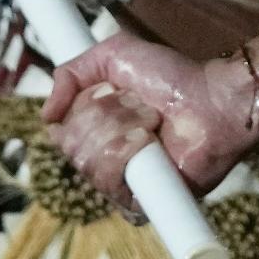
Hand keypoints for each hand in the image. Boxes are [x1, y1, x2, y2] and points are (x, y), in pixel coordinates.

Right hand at [46, 34, 258, 202]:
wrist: (212, 100)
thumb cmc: (171, 77)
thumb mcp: (114, 54)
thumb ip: (71, 73)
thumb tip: (47, 116)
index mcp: (94, 130)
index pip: (60, 130)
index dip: (81, 107)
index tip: (110, 90)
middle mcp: (102, 160)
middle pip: (70, 144)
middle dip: (106, 114)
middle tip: (139, 103)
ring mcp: (119, 185)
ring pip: (87, 160)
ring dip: (121, 127)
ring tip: (152, 120)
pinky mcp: (137, 204)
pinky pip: (110, 182)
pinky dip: (128, 153)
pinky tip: (151, 142)